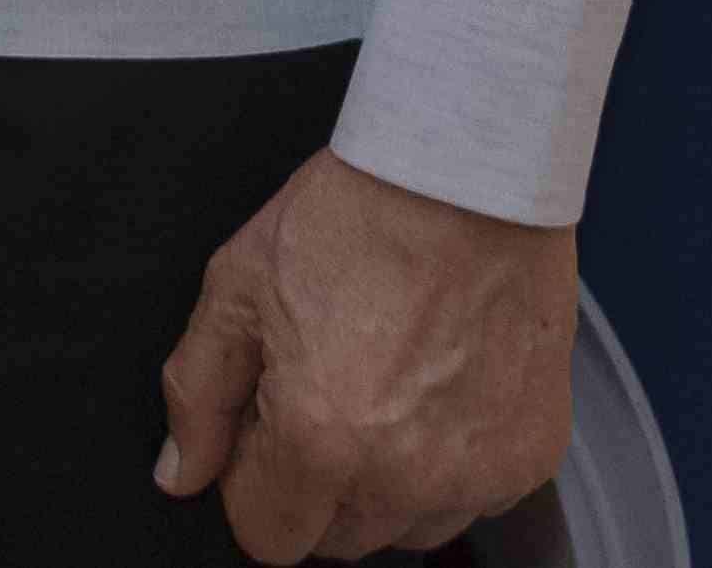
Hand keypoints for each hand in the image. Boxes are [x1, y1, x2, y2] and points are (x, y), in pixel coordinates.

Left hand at [156, 148, 575, 559]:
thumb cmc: (353, 217)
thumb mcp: (235, 287)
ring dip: (384, 484)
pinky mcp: (531, 458)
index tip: (263, 428)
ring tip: (383, 386)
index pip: (267, 536)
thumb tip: (180, 472)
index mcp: (320, 437)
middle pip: (334, 539)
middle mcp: (403, 473)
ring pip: (406, 529)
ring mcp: (475, 472)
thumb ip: (197, 395)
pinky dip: (449, 464)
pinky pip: (472, 501)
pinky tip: (435, 388)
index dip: (252, 481)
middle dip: (313, 483)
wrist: (465, 178)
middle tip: (323, 391)